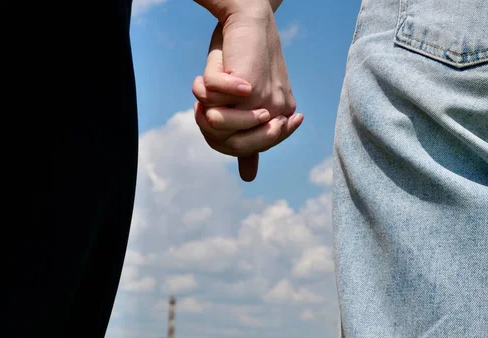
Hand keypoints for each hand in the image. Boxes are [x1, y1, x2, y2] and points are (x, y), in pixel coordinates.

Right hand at [192, 16, 302, 180]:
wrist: (250, 21)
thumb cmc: (244, 59)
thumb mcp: (245, 102)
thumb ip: (249, 137)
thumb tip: (249, 178)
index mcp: (280, 118)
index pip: (243, 152)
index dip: (221, 135)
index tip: (214, 109)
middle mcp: (276, 114)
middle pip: (233, 146)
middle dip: (212, 123)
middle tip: (211, 101)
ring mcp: (264, 102)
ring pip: (215, 122)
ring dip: (207, 100)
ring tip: (216, 82)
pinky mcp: (249, 86)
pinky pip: (209, 95)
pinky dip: (207, 80)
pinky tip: (222, 65)